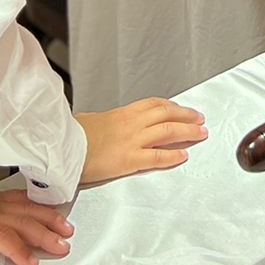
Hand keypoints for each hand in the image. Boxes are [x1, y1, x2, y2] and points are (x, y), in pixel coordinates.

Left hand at [0, 187, 74, 264]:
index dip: (18, 249)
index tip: (33, 262)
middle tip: (65, 246)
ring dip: (47, 217)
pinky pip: (20, 198)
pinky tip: (50, 206)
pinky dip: (38, 203)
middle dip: (45, 234)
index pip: (1, 236)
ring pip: (25, 208)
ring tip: (67, 227)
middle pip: (22, 222)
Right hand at [77, 97, 207, 183]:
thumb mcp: (90, 120)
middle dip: (187, 116)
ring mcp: (133, 141)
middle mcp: (132, 124)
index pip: (154, 104)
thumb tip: (103, 124)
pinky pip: (158, 157)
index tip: (182, 108)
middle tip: (200, 119)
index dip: (172, 106)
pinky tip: (183, 156)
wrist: (64, 149)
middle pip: (167, 115)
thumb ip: (104, 122)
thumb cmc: (72, 136)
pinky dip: (173, 155)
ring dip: (188, 132)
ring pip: (168, 132)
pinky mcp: (130, 159)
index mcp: (122, 113)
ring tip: (201, 134)